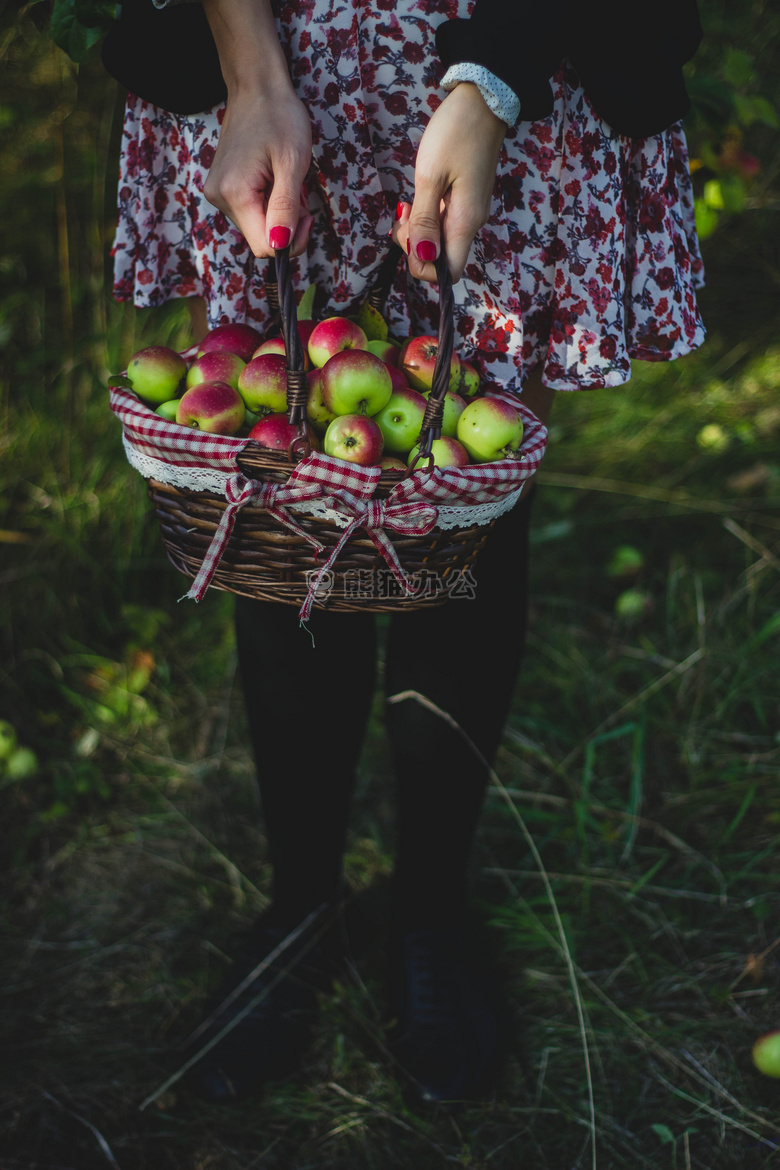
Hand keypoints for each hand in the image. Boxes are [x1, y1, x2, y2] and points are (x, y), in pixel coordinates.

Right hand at [203, 84, 313, 257]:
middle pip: (261, 238)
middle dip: (286, 224)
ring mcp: (218, 193)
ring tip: (285, 180)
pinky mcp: (222, 188)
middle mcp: (219, 198)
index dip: (291, 241)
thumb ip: (285, 209)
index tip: (306, 216)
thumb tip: (280, 246)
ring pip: (257, 226)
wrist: (256, 87)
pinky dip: (269, 203)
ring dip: (279, 213)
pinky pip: (251, 212)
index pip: (265, 247)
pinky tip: (274, 179)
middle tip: (298, 191)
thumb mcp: (292, 163)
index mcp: (234, 194)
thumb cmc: (279, 117)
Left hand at [394, 82, 506, 282]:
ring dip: (418, 231)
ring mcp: (469, 212)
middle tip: (404, 215)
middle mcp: (471, 222)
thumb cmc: (456, 133)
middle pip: (441, 259)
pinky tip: (417, 199)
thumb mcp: (431, 175)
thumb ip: (425, 220)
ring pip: (440, 241)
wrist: (483, 100)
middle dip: (415, 247)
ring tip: (407, 204)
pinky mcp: (465, 200)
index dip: (424, 267)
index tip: (409, 237)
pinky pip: (443, 224)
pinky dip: (426, 218)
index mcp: (465, 221)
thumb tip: (423, 257)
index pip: (449, 272)